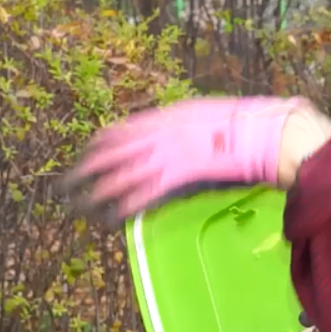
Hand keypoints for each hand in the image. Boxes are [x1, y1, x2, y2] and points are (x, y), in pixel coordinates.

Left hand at [67, 96, 330, 220]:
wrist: (267, 131)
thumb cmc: (246, 122)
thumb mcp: (206, 113)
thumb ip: (183, 125)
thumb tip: (172, 134)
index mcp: (164, 116)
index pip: (116, 130)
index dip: (94, 147)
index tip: (83, 158)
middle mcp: (158, 133)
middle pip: (107, 153)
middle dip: (82, 171)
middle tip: (63, 186)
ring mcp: (167, 155)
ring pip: (117, 176)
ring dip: (93, 193)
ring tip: (76, 207)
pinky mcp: (178, 177)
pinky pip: (142, 195)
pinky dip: (123, 207)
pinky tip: (110, 218)